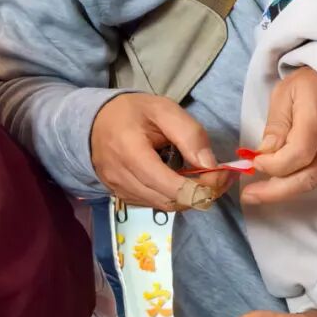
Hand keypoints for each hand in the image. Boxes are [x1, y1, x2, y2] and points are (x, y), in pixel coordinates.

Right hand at [91, 93, 230, 210]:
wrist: (93, 122)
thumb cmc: (131, 113)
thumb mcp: (163, 109)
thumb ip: (189, 135)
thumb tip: (210, 165)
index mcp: (131, 153)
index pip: (173, 188)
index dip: (204, 186)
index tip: (223, 172)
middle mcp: (121, 178)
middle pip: (172, 201)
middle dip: (202, 193)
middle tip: (220, 176)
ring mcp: (119, 190)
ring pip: (166, 206)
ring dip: (190, 196)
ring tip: (205, 177)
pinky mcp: (121, 196)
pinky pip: (154, 204)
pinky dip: (174, 196)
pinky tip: (183, 180)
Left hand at [244, 68, 316, 206]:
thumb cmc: (312, 82)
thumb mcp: (285, 94)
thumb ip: (275, 128)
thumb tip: (264, 157)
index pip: (297, 156)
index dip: (273, 166)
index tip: (255, 163)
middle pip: (307, 178)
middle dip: (275, 192)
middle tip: (251, 196)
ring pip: (315, 182)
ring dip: (287, 189)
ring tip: (263, 190)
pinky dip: (303, 180)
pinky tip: (287, 178)